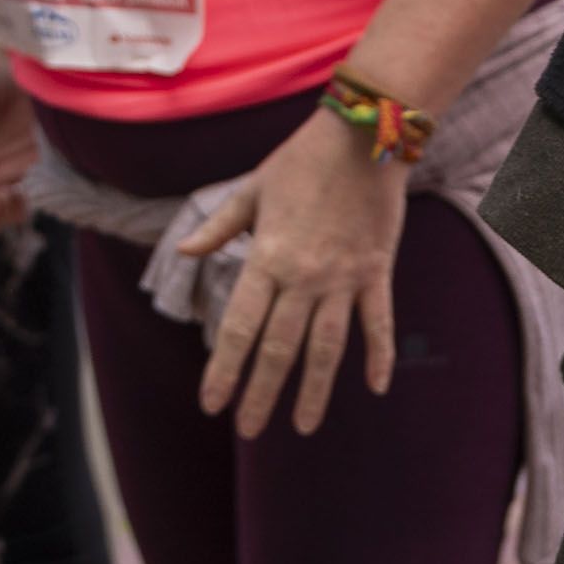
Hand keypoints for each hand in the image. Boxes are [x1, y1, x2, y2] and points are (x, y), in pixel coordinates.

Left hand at [180, 110, 406, 437]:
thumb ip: (219, 227)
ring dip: (315, 391)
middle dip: (261, 394)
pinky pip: (378, 322)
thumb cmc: (301, 160)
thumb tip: (186, 253)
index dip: (225, 370)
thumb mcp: (251, 189)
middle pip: (279, 349)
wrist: (364, 134)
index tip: (212, 404)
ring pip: (327, 348)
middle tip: (249, 428)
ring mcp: (344, 278)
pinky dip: (378, 355)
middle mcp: (304, 277)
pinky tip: (376, 387)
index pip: (240, 328)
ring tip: (303, 426)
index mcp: (267, 258)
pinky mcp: (376, 271)